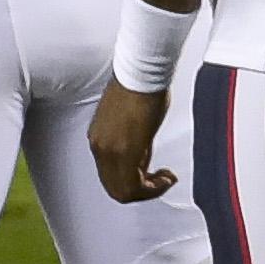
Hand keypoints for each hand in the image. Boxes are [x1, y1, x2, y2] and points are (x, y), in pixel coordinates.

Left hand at [89, 77, 176, 202]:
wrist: (142, 72)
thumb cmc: (141, 86)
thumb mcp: (133, 121)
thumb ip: (134, 143)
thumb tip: (142, 159)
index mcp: (98, 138)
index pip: (110, 175)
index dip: (134, 181)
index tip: (152, 174)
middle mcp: (99, 147)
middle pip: (114, 187)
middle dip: (141, 191)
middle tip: (161, 181)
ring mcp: (108, 151)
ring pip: (123, 191)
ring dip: (148, 191)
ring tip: (165, 179)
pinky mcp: (122, 153)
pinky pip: (133, 187)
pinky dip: (152, 188)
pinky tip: (165, 178)